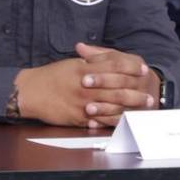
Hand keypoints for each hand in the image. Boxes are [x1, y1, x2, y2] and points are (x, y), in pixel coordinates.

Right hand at [14, 43, 154, 126]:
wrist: (30, 91)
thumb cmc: (52, 76)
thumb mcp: (73, 63)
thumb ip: (93, 61)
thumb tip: (113, 57)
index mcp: (86, 69)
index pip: (115, 65)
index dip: (132, 66)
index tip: (143, 70)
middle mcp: (87, 85)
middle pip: (118, 87)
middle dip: (136, 92)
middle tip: (149, 96)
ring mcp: (83, 102)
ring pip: (111, 105)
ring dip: (129, 108)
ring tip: (141, 110)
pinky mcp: (78, 116)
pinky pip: (99, 120)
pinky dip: (112, 121)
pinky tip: (124, 122)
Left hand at [77, 43, 159, 127]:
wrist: (150, 90)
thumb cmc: (127, 73)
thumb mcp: (117, 60)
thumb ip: (98, 55)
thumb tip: (79, 47)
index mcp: (136, 65)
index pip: (120, 62)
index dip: (103, 62)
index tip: (85, 64)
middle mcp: (140, 82)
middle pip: (122, 81)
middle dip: (103, 81)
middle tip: (84, 83)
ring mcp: (139, 100)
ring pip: (122, 103)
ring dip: (104, 106)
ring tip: (88, 108)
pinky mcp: (133, 115)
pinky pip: (120, 120)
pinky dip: (107, 121)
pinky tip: (93, 122)